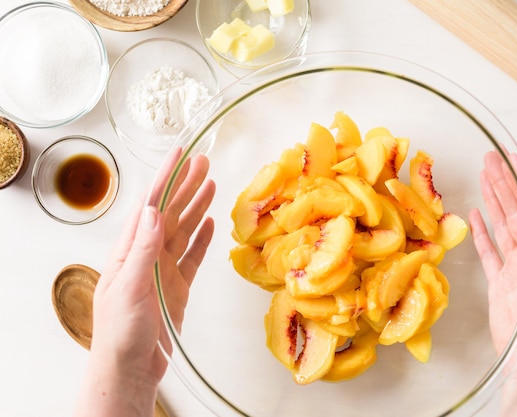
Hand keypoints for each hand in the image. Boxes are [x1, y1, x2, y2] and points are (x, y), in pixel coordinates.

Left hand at [74, 149, 215, 416]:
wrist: (131, 367)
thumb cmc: (121, 332)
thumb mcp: (130, 288)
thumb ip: (143, 250)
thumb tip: (154, 212)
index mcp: (130, 251)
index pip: (150, 206)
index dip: (165, 178)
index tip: (179, 154)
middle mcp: (147, 255)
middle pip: (170, 212)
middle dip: (185, 185)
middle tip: (203, 162)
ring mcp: (163, 270)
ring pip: (183, 230)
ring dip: (196, 206)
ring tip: (210, 184)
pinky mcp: (177, 287)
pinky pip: (192, 256)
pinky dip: (202, 238)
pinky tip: (209, 223)